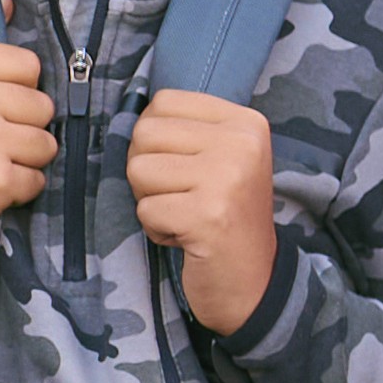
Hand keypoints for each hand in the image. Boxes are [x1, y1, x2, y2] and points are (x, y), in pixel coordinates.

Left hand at [128, 91, 284, 336]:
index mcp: (245, 122)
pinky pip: (144, 209)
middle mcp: (241, 143)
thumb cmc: (224, 216)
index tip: (185, 168)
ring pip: (137, 170)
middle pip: (144, 133)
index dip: (155, 139)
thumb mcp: (219, 159)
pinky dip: (156, 228)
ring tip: (185, 215)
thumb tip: (130, 114)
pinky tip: (187, 236)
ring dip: (150, 200)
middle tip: (182, 197)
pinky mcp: (207, 215)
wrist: (253, 281)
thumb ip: (183, 131)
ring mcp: (226, 178)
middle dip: (148, 171)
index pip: (163, 102)